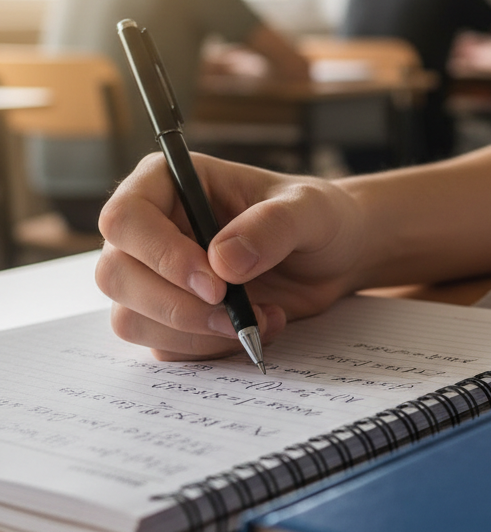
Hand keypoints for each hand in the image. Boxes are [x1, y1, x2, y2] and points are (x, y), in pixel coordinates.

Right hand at [95, 154, 365, 360]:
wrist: (334, 257)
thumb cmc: (317, 217)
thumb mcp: (310, 210)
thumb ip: (272, 226)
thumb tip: (222, 262)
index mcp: (170, 183)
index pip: (125, 218)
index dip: (160, 256)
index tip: (215, 284)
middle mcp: (152, 228)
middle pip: (115, 275)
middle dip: (176, 306)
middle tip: (234, 314)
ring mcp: (155, 276)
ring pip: (130, 319)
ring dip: (194, 333)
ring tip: (259, 319)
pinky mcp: (171, 315)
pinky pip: (163, 347)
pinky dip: (209, 349)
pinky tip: (256, 328)